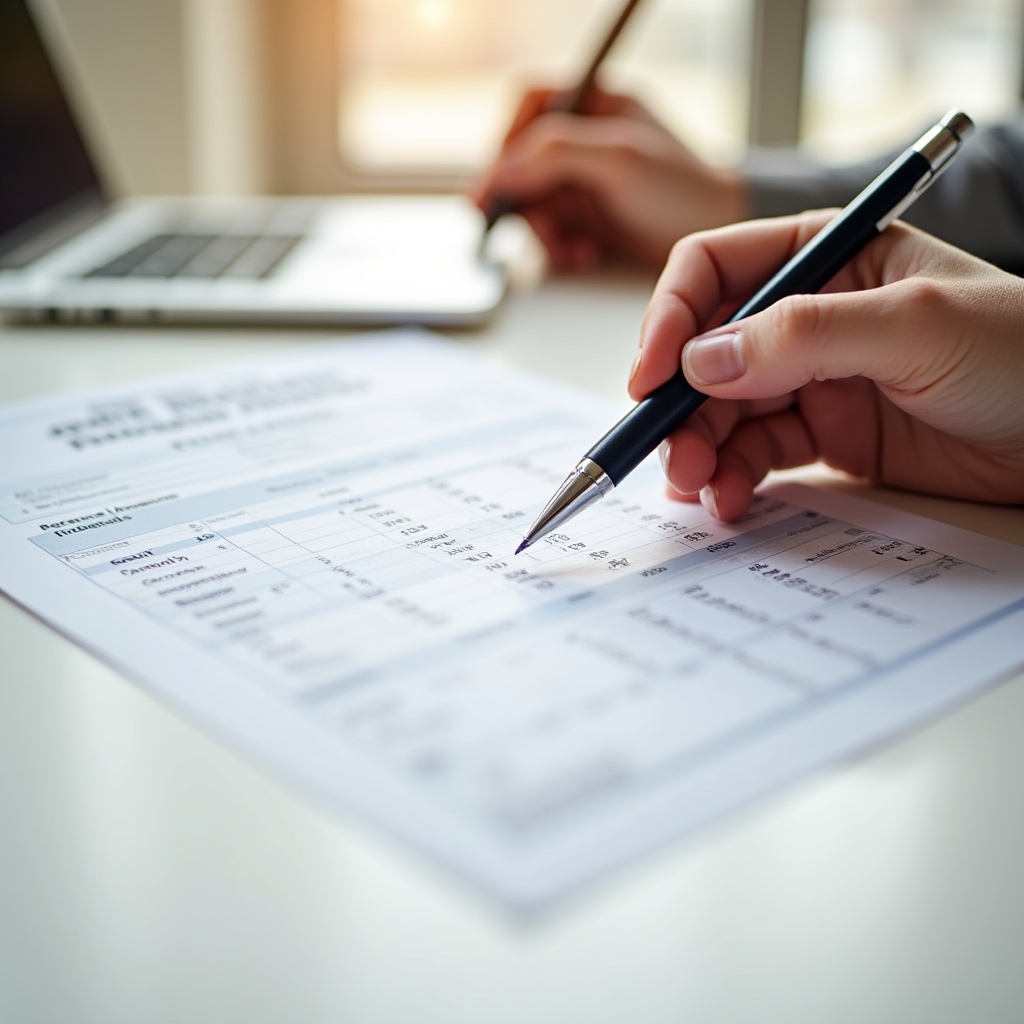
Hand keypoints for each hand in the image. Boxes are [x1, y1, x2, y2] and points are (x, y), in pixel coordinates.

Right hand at [472, 87, 745, 270]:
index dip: (508, 139)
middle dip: (527, 201)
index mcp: (597, 103)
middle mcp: (586, 140)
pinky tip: (582, 255)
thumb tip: (504, 170)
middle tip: (538, 227)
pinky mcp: (590, 219)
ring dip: (544, 233)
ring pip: (534, 203)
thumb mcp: (619, 159)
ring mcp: (586, 181)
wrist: (718, 243)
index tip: (501, 179)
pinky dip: (560, 249)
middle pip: (523, 162)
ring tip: (569, 248)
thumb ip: (557, 153)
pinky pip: (552, 233)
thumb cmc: (684, 190)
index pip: (530, 105)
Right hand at [629, 211, 1023, 517]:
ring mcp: (814, 378)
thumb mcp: (912, 326)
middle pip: (707, 352)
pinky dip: (734, 477)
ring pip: (724, 410)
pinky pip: (758, 453)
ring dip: (699, 448)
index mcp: (826, 257)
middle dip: (679, 405)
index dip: (670, 319)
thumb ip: (803, 335)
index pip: (715, 271)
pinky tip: (730, 499)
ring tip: (698, 487)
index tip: (650, 377)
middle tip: (671, 454)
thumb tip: (701, 360)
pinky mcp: (827, 435)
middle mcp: (808, 315)